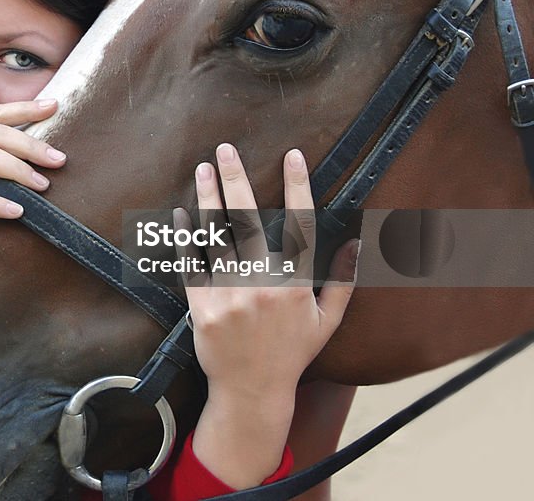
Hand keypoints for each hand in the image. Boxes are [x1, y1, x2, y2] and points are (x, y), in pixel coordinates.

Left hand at [180, 143, 358, 487]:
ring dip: (208, 199)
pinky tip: (181, 213)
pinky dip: (185, 237)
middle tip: (226, 148)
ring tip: (202, 168)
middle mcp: (261, 285)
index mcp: (295, 284)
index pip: (300, 225)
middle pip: (248, 221)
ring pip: (216, 237)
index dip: (298, 188)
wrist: (252, 391)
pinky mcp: (201, 307)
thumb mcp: (328, 320)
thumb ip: (344, 280)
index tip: (294, 156)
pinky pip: (191, 264)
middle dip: (236, 180)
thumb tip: (358, 242)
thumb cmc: (293, 353)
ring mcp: (229, 295)